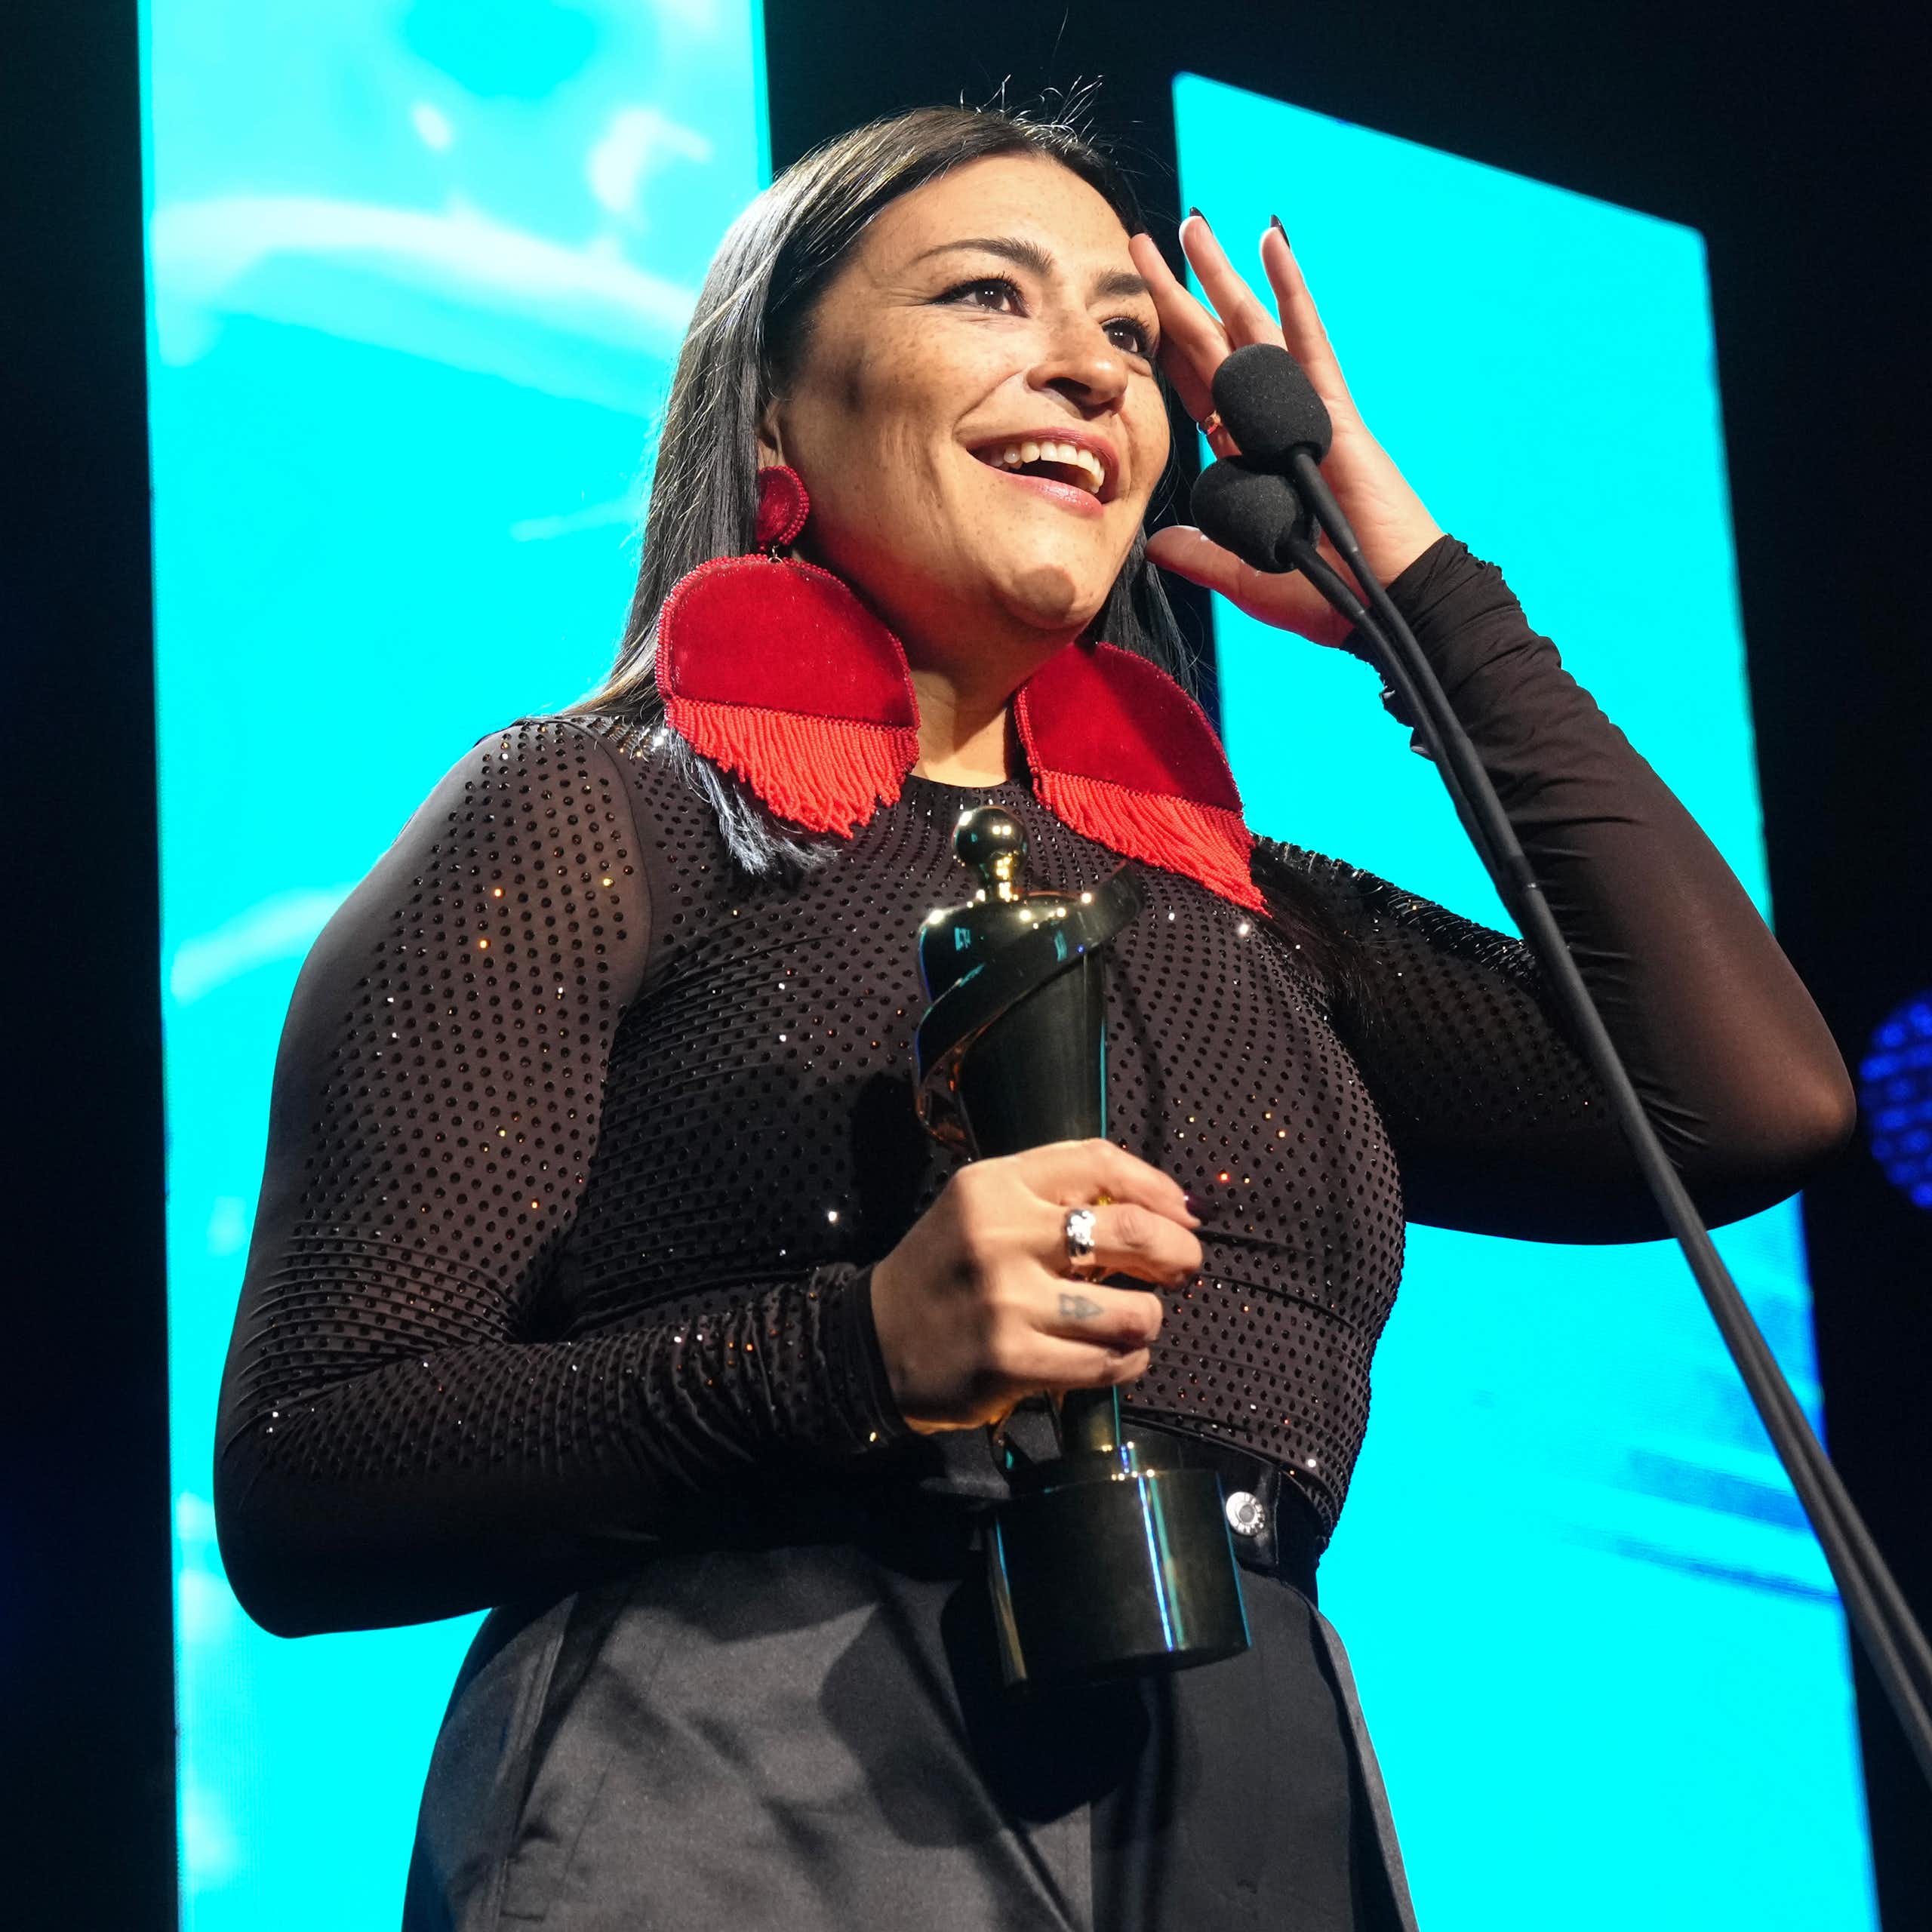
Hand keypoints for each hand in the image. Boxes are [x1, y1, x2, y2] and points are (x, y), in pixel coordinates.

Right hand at [869, 1139, 1202, 1432]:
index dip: (1158, 1187)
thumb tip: (1161, 1207)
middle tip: (1185, 1267)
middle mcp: (1000, 1234)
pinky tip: (1115, 1355)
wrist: (874, 1342)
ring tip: (1135, 1320)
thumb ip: (1054, 1194)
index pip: (1099, 1162)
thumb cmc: (947, 1268)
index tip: (1185, 1213)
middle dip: (1178, 1252)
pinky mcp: (1011, 1361)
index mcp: (994, 1184)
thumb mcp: (983, 1206)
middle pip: (1131, 1231)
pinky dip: (1128, 1361)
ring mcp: (1006, 1301)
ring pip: (1132, 1311)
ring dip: (1148, 1319)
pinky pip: (1107, 1364)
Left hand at [1128, 217, 1443, 647]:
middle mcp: (1272, 423)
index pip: (1199, 393)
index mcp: (1250, 460)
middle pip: (1217, 345)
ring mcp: (1304, 409)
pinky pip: (1306, 337)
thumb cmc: (1328, 597)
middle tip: (1145, 243)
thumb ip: (1202, 557)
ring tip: (1193, 228)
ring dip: (1222, 276)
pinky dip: (1290, 289)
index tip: (1136, 312)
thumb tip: (1156, 546)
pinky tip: (1272, 240)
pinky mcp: (1334, 409)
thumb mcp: (1248, 580)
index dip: (1167, 352)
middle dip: (1181, 295)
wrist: (1386, 603)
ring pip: (1253, 328)